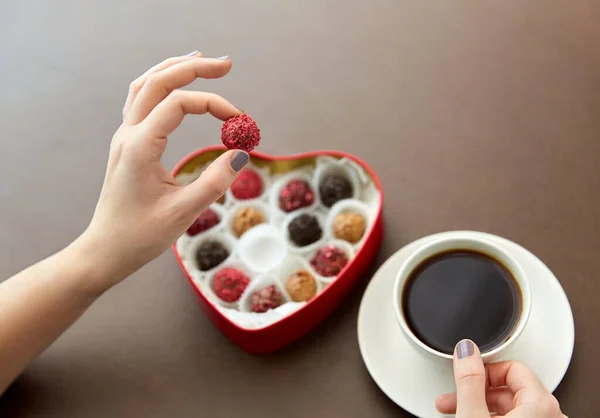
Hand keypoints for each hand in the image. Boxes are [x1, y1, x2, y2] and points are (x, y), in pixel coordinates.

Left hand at [78, 51, 248, 291]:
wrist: (105, 250)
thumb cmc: (140, 236)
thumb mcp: (183, 212)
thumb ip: (214, 182)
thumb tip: (241, 154)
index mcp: (140, 146)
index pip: (179, 104)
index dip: (214, 104)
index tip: (240, 124)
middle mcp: (128, 134)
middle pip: (158, 81)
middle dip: (193, 68)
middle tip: (226, 64)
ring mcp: (124, 137)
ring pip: (144, 85)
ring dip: (172, 69)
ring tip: (201, 61)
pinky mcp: (127, 144)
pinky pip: (140, 100)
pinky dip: (161, 85)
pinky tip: (176, 87)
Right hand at [435, 340, 565, 416]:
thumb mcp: (472, 415)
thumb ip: (469, 380)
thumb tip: (465, 349)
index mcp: (541, 404)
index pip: (511, 367)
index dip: (483, 370)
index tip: (465, 375)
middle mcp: (549, 415)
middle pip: (509, 387)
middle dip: (475, 390)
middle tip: (453, 398)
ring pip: (510, 406)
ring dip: (479, 405)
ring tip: (455, 411)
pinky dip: (490, 417)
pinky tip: (470, 417)